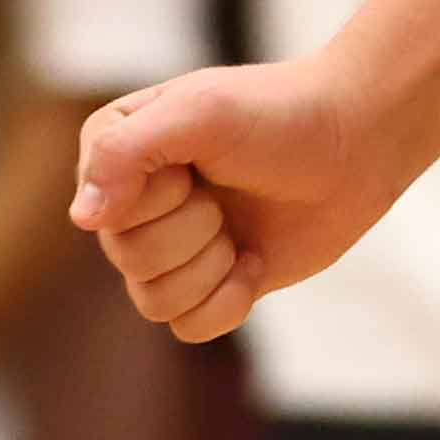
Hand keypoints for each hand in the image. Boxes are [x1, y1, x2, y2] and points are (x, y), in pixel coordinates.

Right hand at [69, 55, 439, 344]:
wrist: (356, 143)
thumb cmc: (279, 115)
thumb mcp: (199, 113)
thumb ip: (128, 152)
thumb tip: (82, 218)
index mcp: (113, 147)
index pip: (101, 210)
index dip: (158, 197)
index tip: (198, 161)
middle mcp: (130, 199)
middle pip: (127, 258)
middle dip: (191, 231)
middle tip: (226, 193)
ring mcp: (169, 243)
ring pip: (152, 300)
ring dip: (209, 269)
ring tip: (239, 229)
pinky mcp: (210, 280)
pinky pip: (188, 327)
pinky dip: (227, 302)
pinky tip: (254, 262)